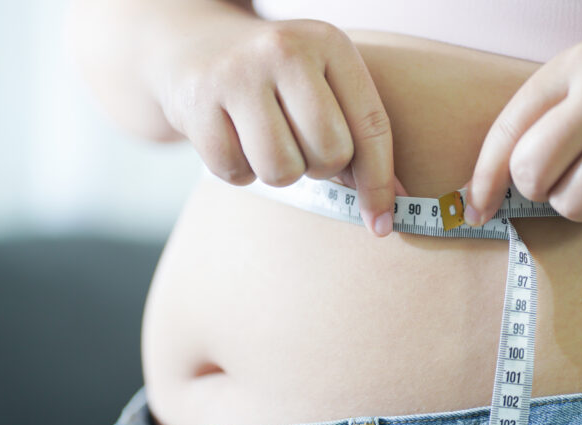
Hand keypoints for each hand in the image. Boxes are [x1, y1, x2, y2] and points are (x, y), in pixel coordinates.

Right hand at [156, 19, 397, 235]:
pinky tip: (235, 138)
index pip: (371, 125)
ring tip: (268, 141)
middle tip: (301, 146)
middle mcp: (284, 50)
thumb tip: (385, 212)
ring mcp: (236, 74)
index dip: (380, 182)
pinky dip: (240, 170)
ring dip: (280, 172)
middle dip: (321, 167)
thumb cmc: (277, 80)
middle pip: (330, 152)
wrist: (197, 47)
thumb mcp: (324, 86)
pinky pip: (236, 173)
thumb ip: (358, 139)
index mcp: (329, 43)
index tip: (382, 223)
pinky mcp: (197, 104)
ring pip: (282, 170)